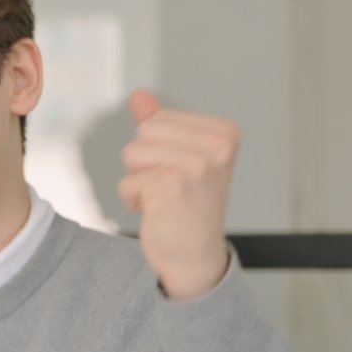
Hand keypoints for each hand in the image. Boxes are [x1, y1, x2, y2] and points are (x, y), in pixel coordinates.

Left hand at [118, 89, 235, 300]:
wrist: (195, 254)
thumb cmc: (187, 205)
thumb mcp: (180, 157)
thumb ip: (160, 123)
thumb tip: (139, 97)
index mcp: (223, 132)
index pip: (156, 119)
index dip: (155, 148)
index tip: (179, 172)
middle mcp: (216, 147)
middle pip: (143, 133)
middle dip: (144, 163)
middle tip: (170, 187)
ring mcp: (196, 166)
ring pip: (132, 155)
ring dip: (138, 181)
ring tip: (164, 198)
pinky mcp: (173, 187)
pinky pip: (128, 183)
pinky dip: (134, 200)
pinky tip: (158, 211)